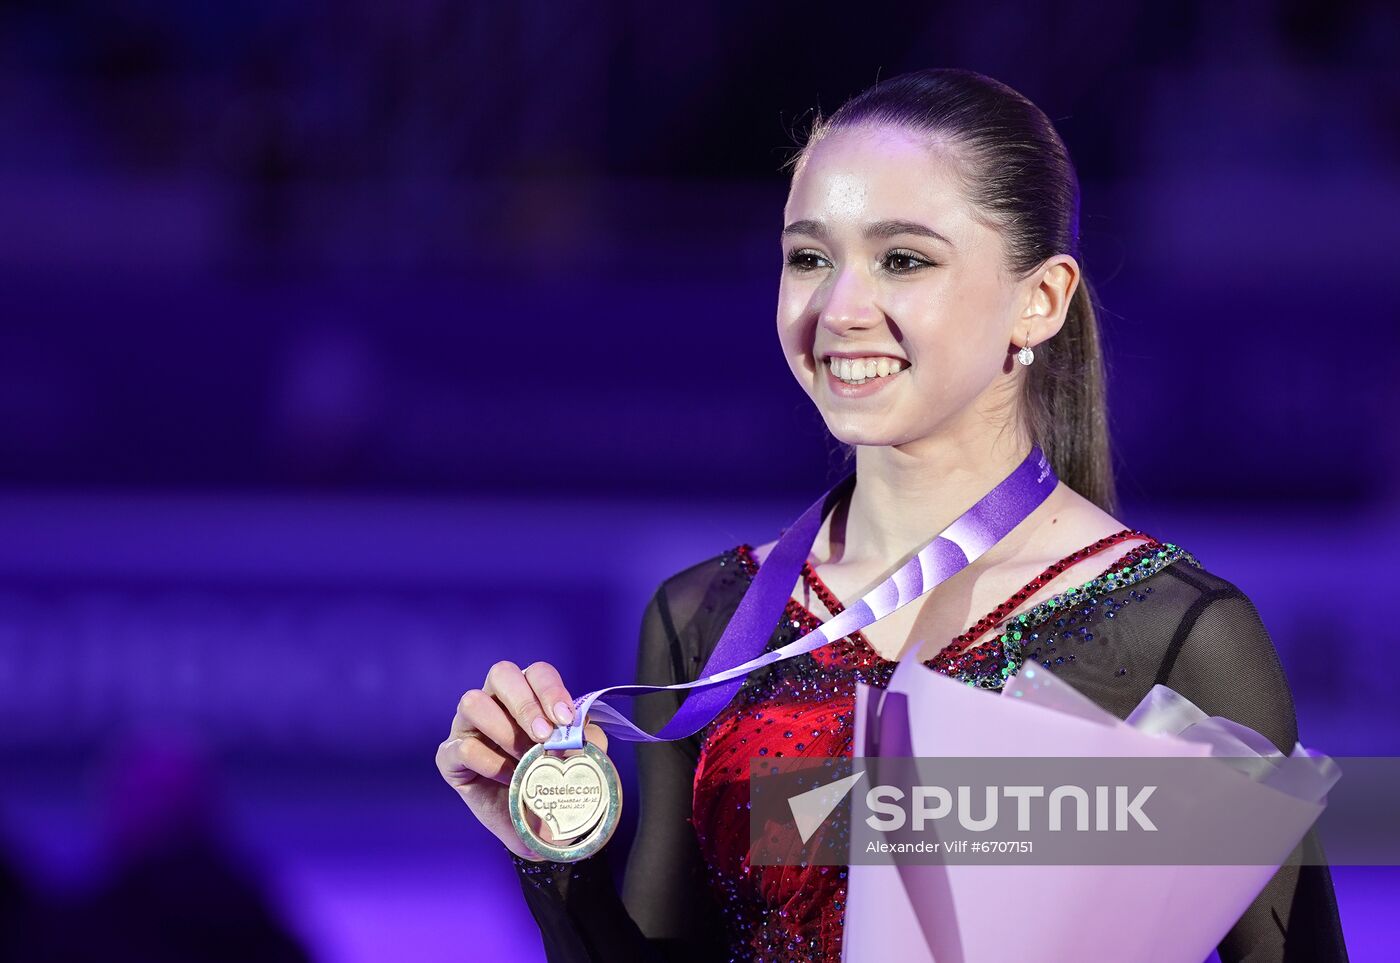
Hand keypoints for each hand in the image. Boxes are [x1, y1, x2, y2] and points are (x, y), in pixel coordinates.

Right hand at [436, 660, 609, 860]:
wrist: (534, 827)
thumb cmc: (554, 785)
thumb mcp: (578, 762)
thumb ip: (586, 743)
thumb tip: (585, 733)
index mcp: (528, 695)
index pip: (536, 673)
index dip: (550, 690)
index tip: (566, 719)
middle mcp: (495, 702)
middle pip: (501, 673)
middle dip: (525, 703)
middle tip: (544, 735)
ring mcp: (468, 726)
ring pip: (473, 702)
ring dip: (504, 731)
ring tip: (524, 760)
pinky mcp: (449, 756)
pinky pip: (461, 747)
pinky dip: (490, 763)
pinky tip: (509, 780)